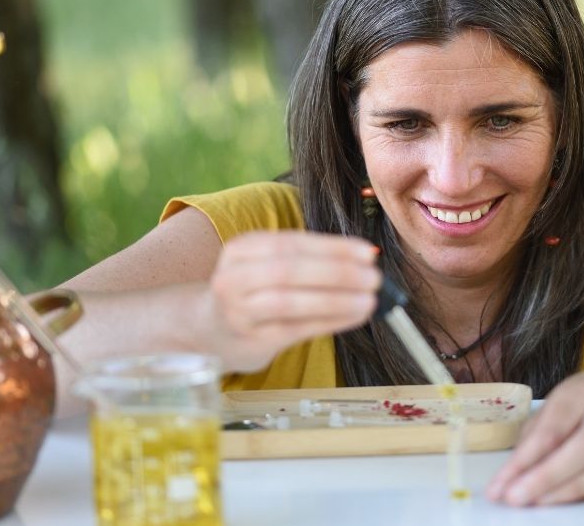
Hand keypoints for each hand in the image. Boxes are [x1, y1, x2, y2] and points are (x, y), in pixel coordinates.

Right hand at [205, 231, 379, 371]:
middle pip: (289, 270)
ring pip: (290, 302)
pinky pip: (296, 329)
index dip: (333, 247)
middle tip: (374, 277)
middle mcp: (234, 277)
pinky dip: (330, 322)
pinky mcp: (251, 340)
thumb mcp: (266, 265)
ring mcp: (239, 311)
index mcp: (242, 249)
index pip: (292, 243)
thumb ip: (308, 259)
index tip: (368, 252)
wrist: (209, 330)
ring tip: (369, 300)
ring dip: (336, 300)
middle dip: (337, 272)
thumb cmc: (253, 293)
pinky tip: (354, 316)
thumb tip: (364, 258)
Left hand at [486, 350, 583, 505]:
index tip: (499, 486)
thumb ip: (535, 433)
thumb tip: (511, 472)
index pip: (550, 429)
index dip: (523, 460)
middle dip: (545, 478)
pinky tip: (561, 500)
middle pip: (581, 448)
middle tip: (514, 498)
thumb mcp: (558, 402)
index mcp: (578, 394)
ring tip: (534, 503)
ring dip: (566, 491)